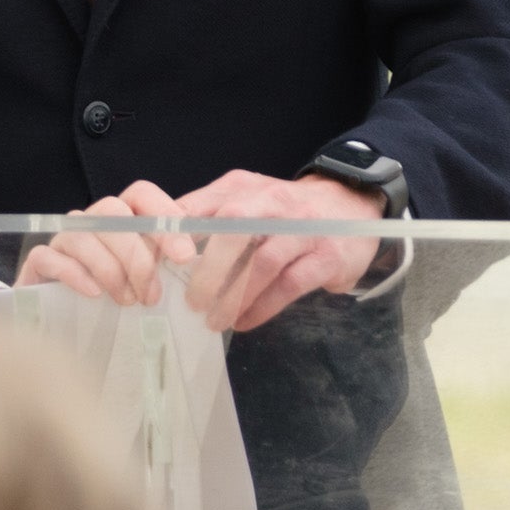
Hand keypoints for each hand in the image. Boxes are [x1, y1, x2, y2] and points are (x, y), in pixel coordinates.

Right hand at [20, 181, 196, 305]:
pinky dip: (75, 275)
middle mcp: (92, 221)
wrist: (66, 321)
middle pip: (113, 213)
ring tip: (128, 302)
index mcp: (123, 217)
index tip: (184, 255)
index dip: (164, 215)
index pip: (142, 194)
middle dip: (137, 255)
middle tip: (152, 295)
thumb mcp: (149, 277)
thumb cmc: (117, 296)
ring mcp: (63, 239)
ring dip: (110, 270)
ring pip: (83, 235)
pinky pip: (49, 256)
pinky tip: (94, 294)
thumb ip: (169, 260)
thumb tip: (199, 252)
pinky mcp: (39, 262)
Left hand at [175, 170, 381, 332]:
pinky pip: (288, 284)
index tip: (159, 268)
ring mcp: (302, 228)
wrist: (350, 203)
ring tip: (215, 319)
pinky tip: (244, 321)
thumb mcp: (247, 199)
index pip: (202, 206)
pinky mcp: (326, 256)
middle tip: (192, 302)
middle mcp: (273, 202)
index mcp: (243, 188)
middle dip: (209, 269)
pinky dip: (262, 307)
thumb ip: (209, 216)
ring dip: (235, 295)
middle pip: (233, 228)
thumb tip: (162, 246)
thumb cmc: (285, 211)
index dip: (177, 237)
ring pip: (262, 261)